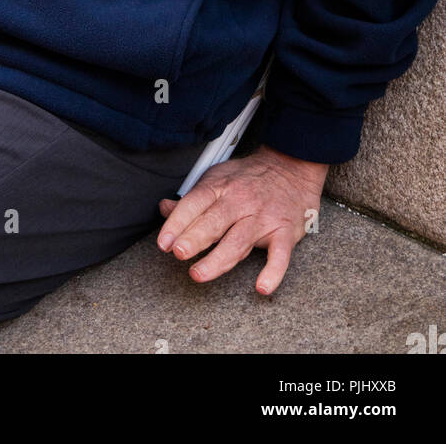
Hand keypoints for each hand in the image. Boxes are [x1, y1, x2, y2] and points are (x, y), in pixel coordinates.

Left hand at [157, 144, 327, 293]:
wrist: (291, 168)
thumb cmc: (249, 178)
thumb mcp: (217, 177)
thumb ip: (192, 197)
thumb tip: (164, 208)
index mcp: (220, 187)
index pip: (194, 204)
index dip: (177, 223)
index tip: (164, 243)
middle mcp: (240, 202)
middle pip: (214, 221)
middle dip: (195, 238)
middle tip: (179, 253)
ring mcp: (262, 218)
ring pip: (239, 241)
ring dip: (218, 259)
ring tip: (198, 274)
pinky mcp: (284, 232)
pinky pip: (280, 254)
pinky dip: (273, 272)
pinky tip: (262, 287)